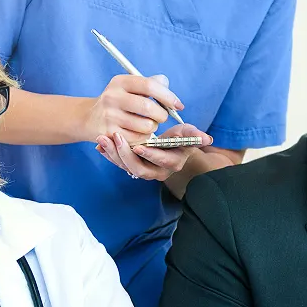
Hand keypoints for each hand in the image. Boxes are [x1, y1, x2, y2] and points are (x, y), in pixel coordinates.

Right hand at [84, 74, 183, 145]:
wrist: (89, 118)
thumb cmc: (119, 101)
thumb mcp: (130, 87)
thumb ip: (151, 83)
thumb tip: (167, 86)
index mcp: (120, 82)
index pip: (150, 86)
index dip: (168, 96)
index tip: (179, 105)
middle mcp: (112, 97)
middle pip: (149, 108)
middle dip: (162, 115)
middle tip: (161, 117)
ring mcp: (110, 116)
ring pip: (146, 126)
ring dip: (153, 128)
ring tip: (147, 124)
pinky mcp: (109, 134)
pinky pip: (138, 139)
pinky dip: (144, 138)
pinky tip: (138, 133)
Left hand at [96, 124, 212, 181]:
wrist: (172, 147)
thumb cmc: (180, 138)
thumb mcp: (187, 135)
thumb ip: (194, 135)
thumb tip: (207, 139)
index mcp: (172, 163)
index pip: (160, 161)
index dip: (150, 154)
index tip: (138, 145)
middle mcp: (158, 172)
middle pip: (139, 169)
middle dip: (125, 154)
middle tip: (115, 137)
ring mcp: (143, 170)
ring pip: (126, 167)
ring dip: (113, 154)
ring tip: (102, 139)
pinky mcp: (132, 167)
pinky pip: (119, 163)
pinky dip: (108, 154)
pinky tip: (100, 144)